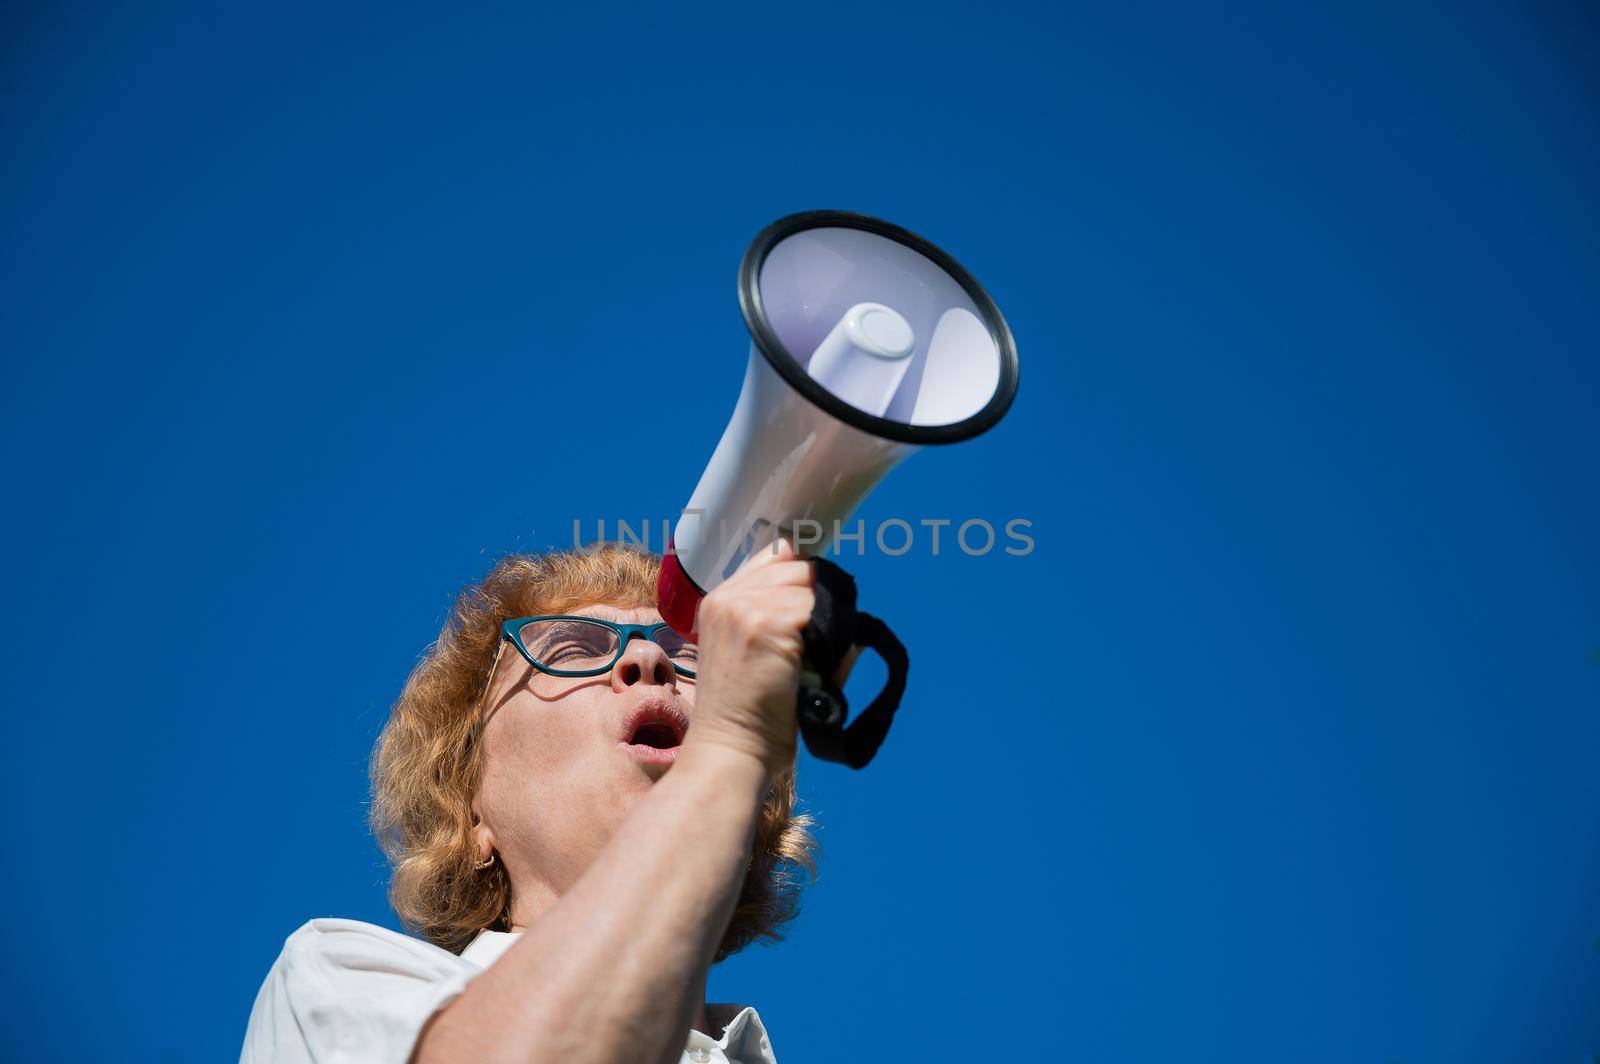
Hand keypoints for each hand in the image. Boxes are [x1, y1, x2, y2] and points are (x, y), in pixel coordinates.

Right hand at [684, 537, 813, 780]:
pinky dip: (826, 637)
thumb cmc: (748, 717)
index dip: (802, 577)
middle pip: (798, 566)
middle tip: (824, 640)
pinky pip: (815, 612)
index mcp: (719, 601)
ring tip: (817, 660)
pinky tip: (814, 666)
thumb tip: (851, 618)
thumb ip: (793, 625)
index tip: (819, 604)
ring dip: (824, 620)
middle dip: (818, 598)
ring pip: (810, 588)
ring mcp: (745, 608)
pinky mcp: (767, 626)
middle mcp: (727, 597)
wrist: (730, 751)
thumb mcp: (757, 657)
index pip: (775, 555)